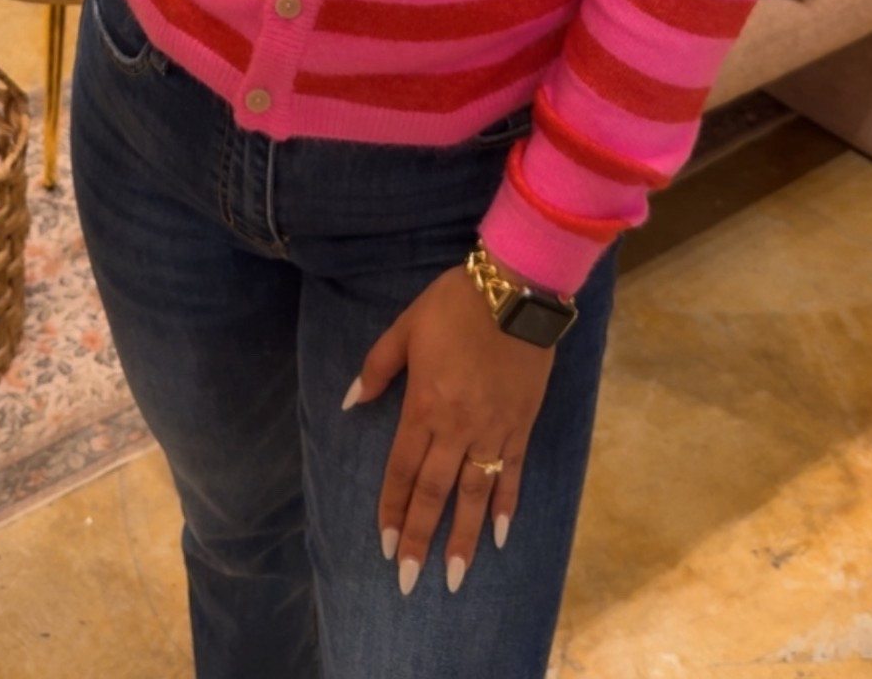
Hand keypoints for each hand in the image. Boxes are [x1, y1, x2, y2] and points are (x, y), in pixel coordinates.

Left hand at [344, 263, 553, 596]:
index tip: (386, 547)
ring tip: (455, 578)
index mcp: (424, 405)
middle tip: (410, 581)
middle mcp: (457, 427)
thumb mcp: (405, 326)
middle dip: (421, 539)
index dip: (393, 509)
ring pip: (475, 494)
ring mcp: (493, 430)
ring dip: (464, 538)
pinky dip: (507, 505)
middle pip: (434, 492)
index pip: (403, 470)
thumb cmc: (455, 303)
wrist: (516, 290)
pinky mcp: (521, 424)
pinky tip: (502, 536)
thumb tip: (351, 402)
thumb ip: (378, 367)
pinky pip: (513, 473)